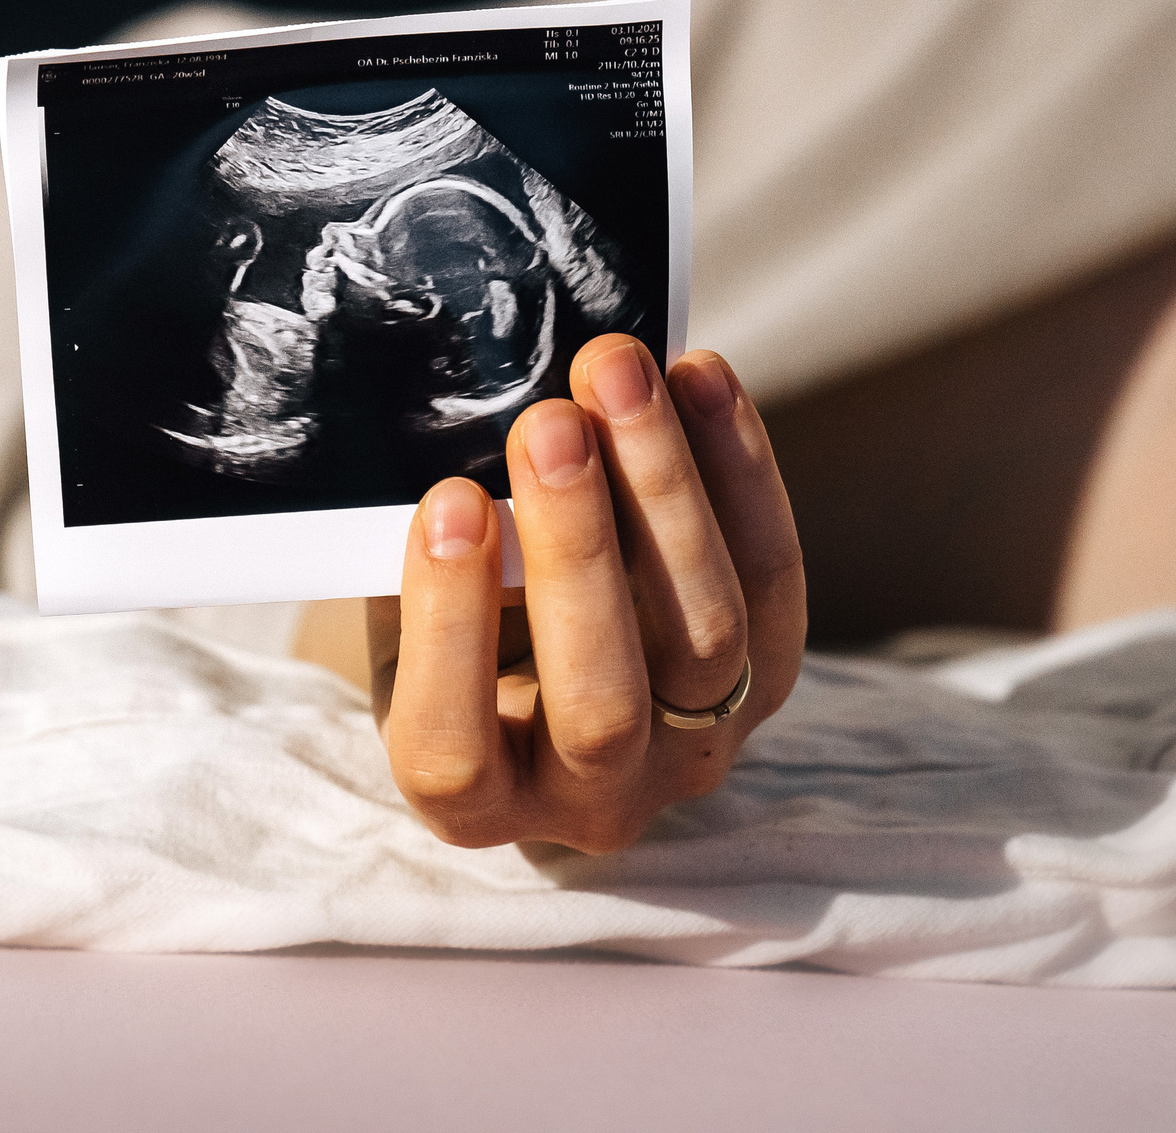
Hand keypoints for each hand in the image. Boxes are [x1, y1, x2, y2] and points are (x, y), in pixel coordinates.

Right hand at [367, 336, 805, 851]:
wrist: (538, 651)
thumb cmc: (450, 621)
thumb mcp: (405, 609)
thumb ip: (430, 554)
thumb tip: (464, 433)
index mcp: (470, 798)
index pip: (452, 750)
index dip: (450, 628)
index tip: (448, 503)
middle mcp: (589, 800)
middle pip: (600, 698)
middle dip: (577, 548)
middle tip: (550, 424)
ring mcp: (691, 748)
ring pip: (704, 636)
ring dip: (664, 489)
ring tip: (620, 375)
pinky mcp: (767, 682)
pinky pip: (771, 579)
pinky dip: (739, 471)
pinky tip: (700, 378)